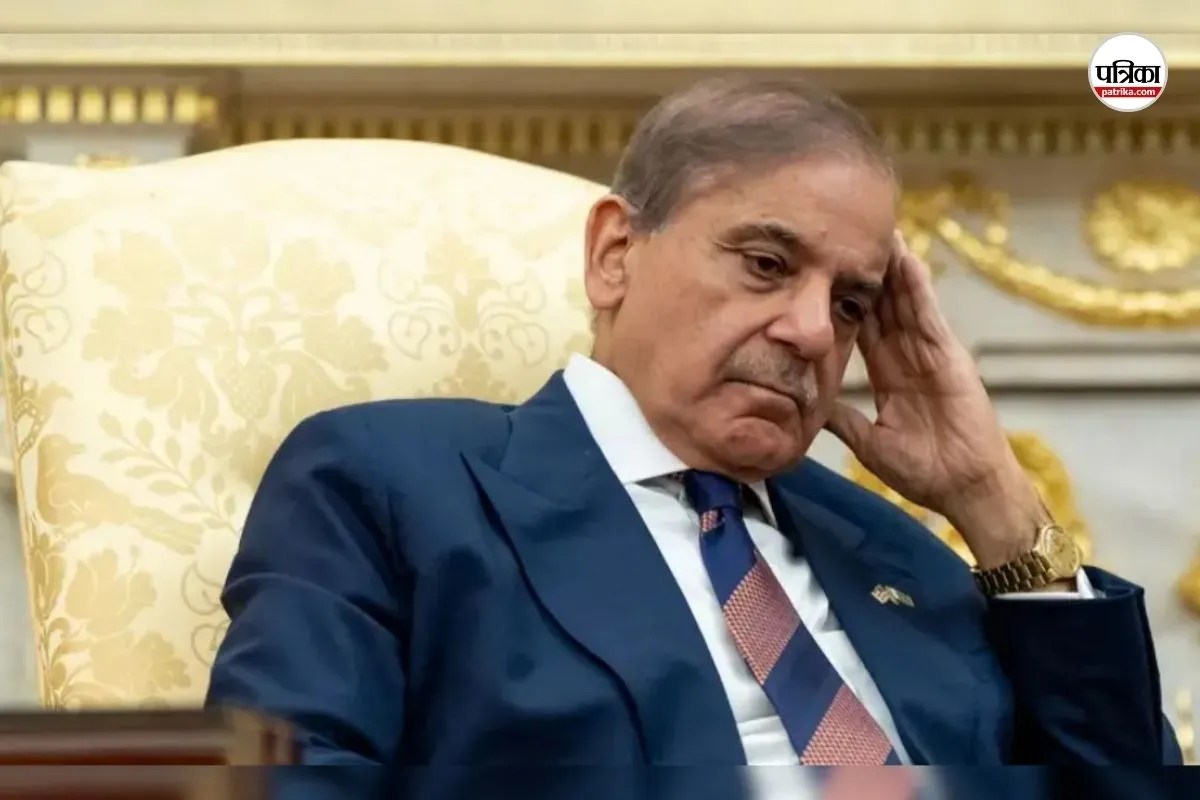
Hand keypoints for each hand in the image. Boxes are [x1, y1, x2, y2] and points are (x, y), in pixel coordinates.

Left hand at [824, 233, 1048, 567]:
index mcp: (890, 374)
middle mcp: (910, 357)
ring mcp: (932, 353)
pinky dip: (919, 289)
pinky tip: (908, 261)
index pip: (864, 327)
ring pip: (907, 302)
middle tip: (848, 234)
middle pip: (885, 305)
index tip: (827, 271)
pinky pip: (930, 316)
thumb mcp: (868, 441)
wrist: (964, 488)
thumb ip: (842, 419)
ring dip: (893, 267)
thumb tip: (807, 405)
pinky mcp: (951, 357)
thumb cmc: (925, 471)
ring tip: (878, 231)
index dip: (848, 299)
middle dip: (869, 271)